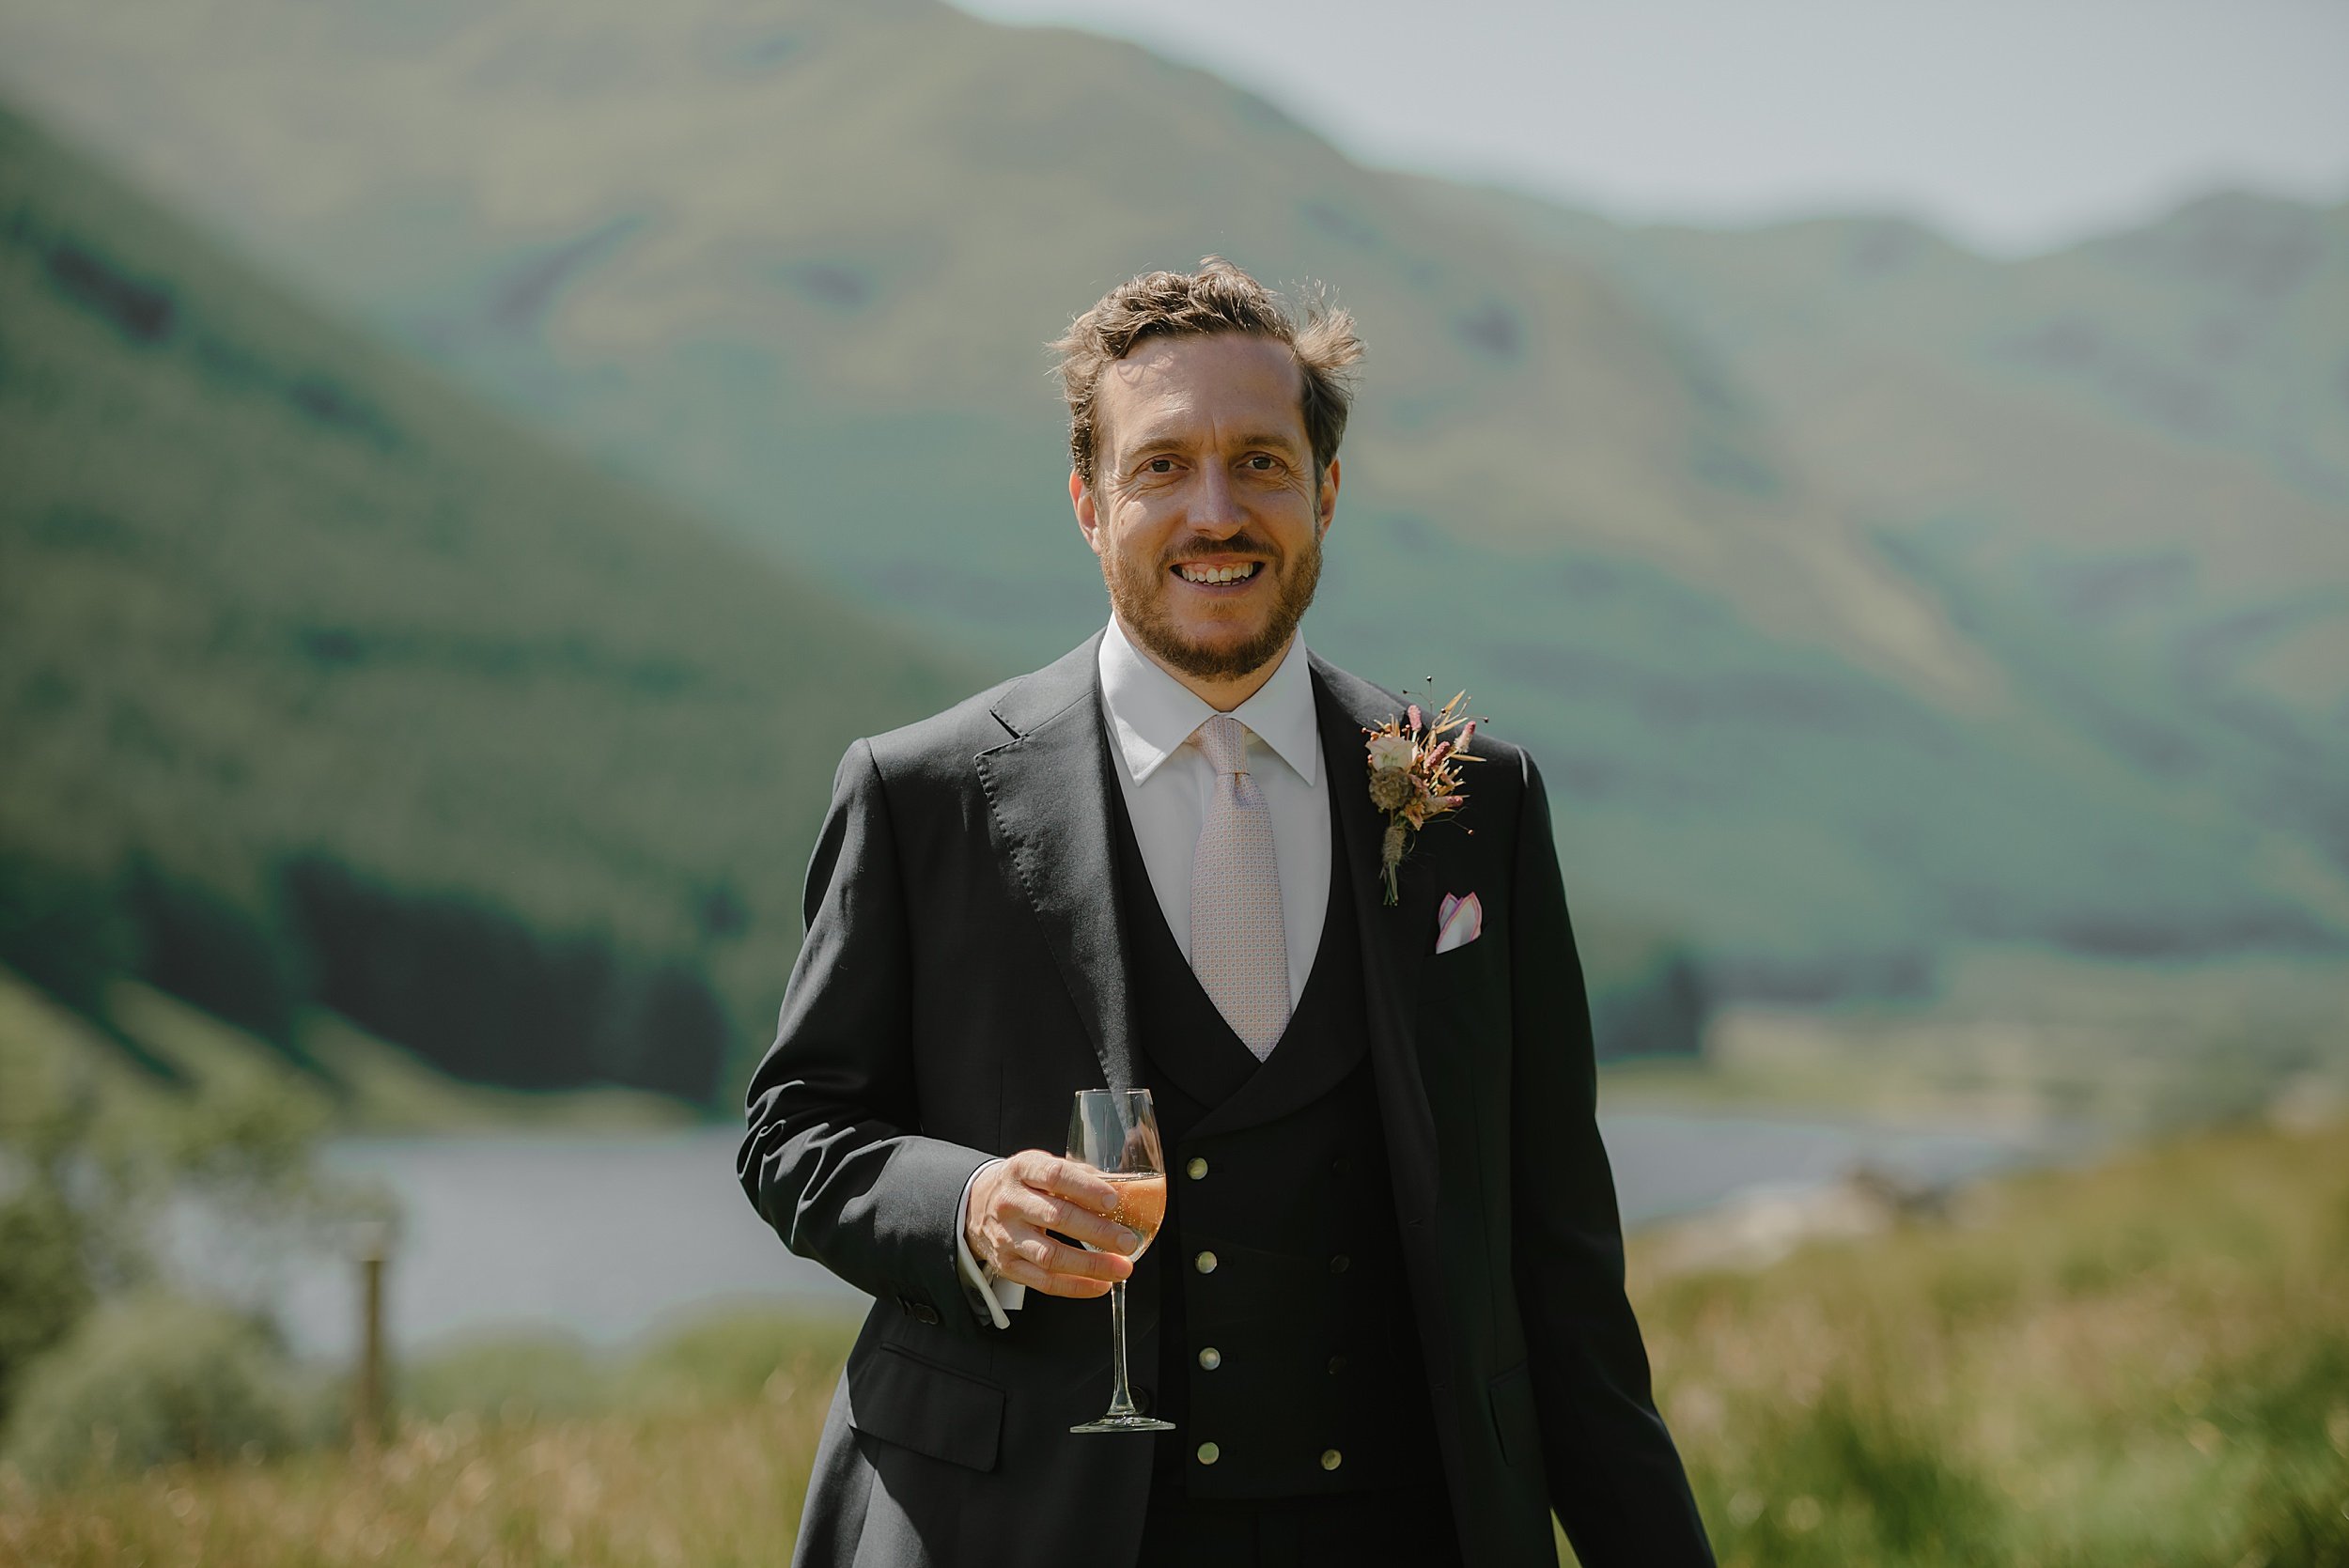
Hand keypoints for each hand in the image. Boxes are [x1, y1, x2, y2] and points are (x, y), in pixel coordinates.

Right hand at [965, 1150, 1139, 1298]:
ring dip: (1090, 1265)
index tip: (1113, 1200)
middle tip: (1127, 1241)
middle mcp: (1011, 1202)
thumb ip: (1081, 1176)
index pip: (1055, 1176)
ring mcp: (1006, 1236)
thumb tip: (1125, 1189)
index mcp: (1022, 1169)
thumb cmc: (1021, 1185)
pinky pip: (1043, 1281)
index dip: (1086, 1188)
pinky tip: (1100, 1285)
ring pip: (1050, 1255)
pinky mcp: (1006, 1265)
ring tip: (1121, 1267)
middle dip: (1098, 1231)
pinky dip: (1075, 1286)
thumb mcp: (1042, 1167)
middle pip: (1057, 1218)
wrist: (975, 1205)